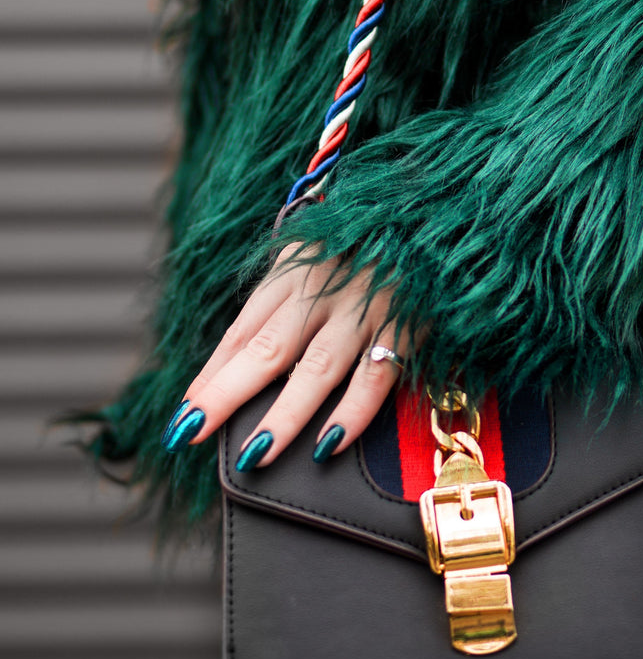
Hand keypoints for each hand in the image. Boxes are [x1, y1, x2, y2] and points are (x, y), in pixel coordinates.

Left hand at [160, 243, 411, 468]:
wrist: (438, 204)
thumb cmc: (382, 228)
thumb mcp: (326, 244)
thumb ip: (298, 284)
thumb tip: (266, 342)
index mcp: (298, 270)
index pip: (244, 330)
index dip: (213, 373)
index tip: (187, 411)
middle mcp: (323, 289)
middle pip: (266, 350)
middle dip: (224, 395)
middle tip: (189, 433)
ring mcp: (365, 308)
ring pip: (316, 369)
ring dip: (283, 414)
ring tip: (254, 455)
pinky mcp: (408, 322)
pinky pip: (376, 375)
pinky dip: (353, 411)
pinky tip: (329, 445)